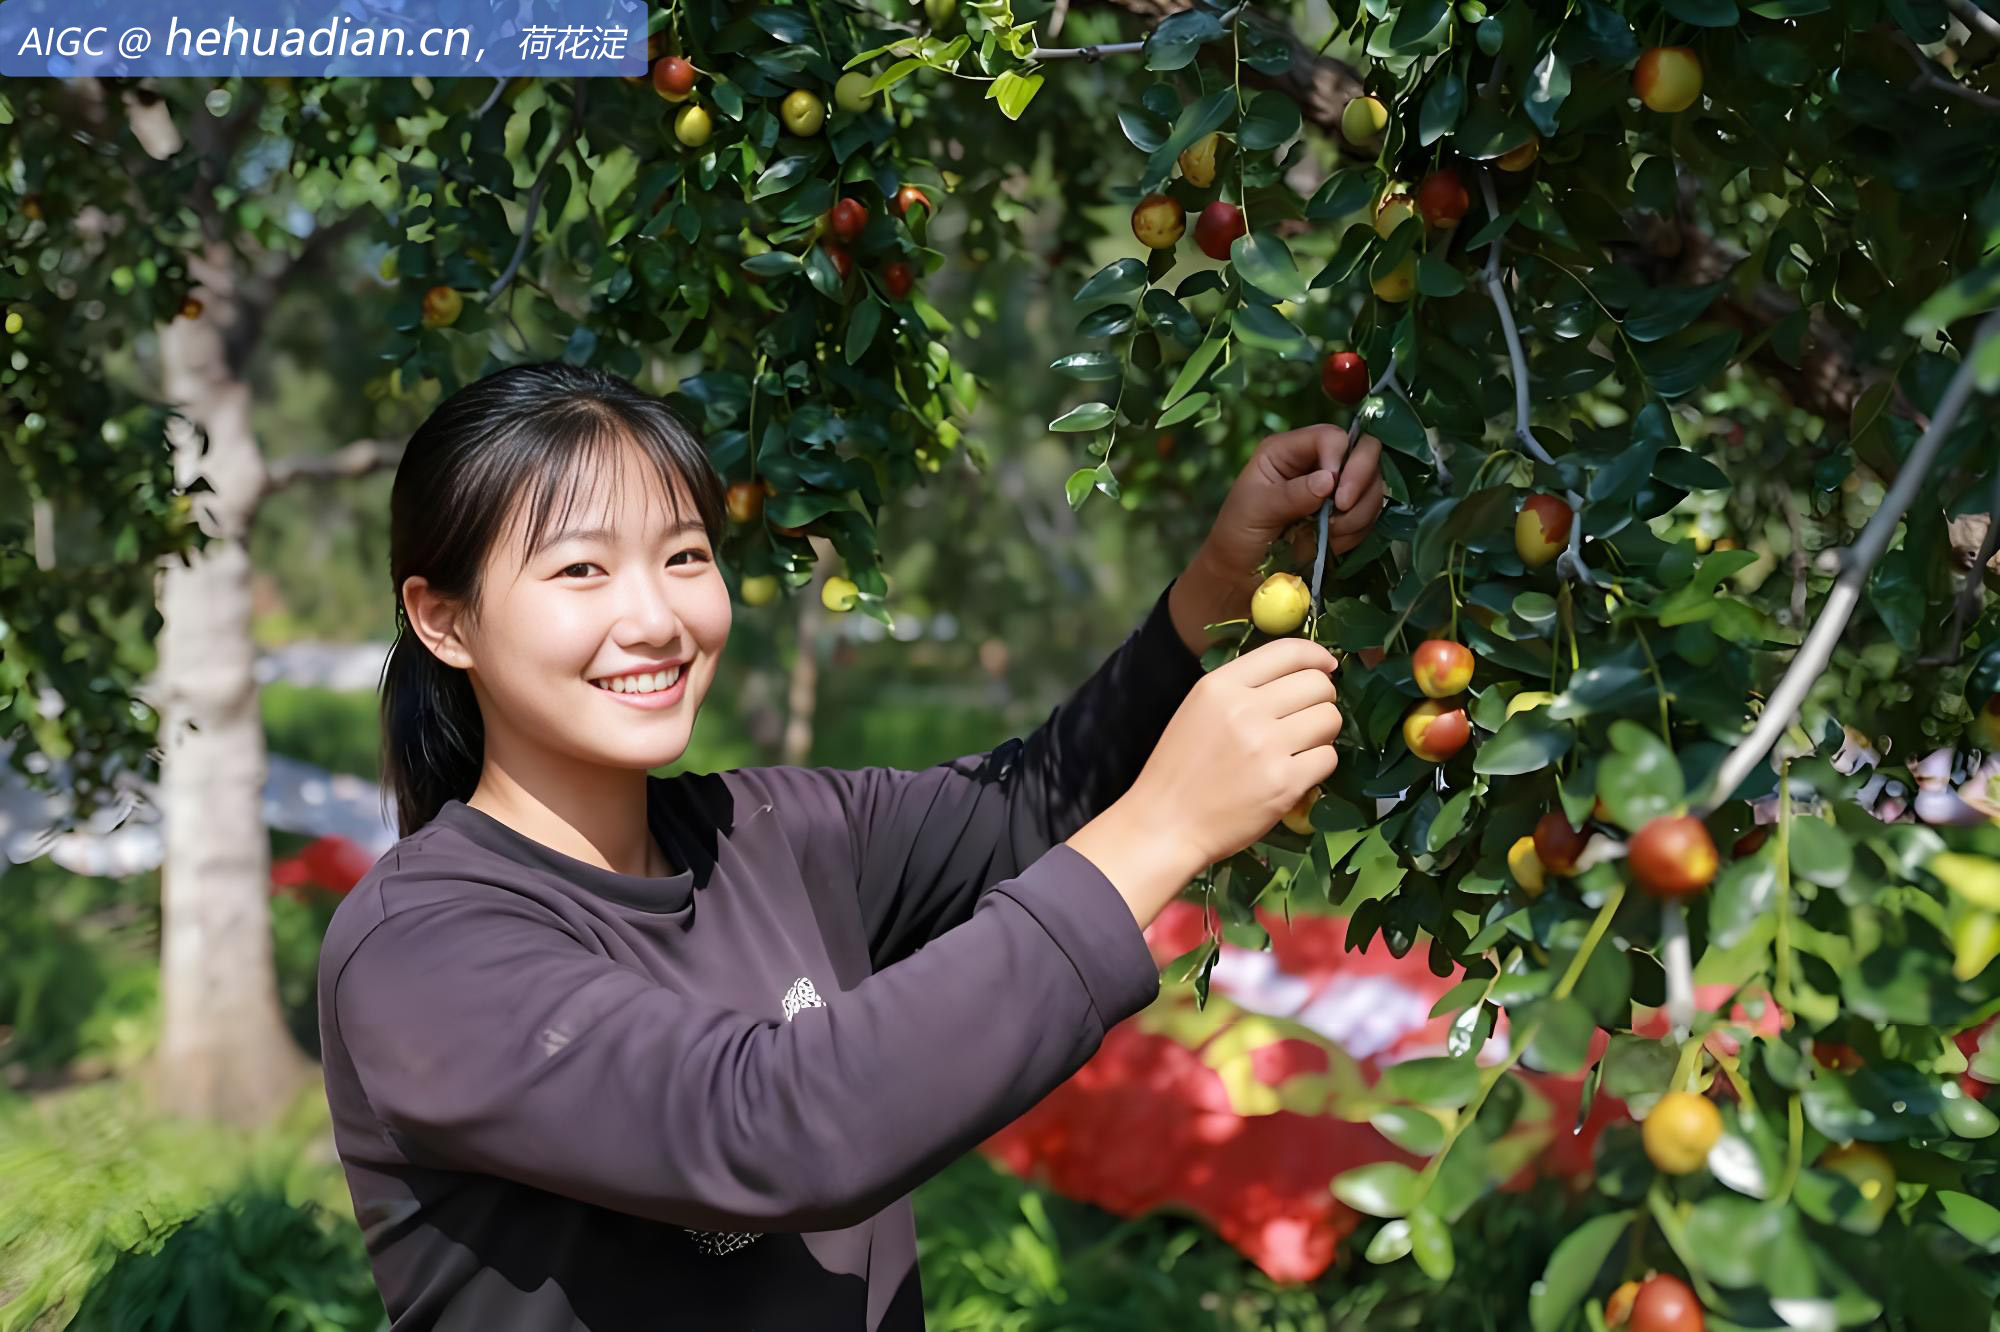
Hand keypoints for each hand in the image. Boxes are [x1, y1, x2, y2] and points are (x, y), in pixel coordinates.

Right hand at [1118, 636, 1342, 874]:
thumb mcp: (1198, 710)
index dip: (1317, 656)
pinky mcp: (1285, 783)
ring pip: (1329, 719)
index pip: (1287, 651)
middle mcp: (1245, 710)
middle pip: (1318, 684)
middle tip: (1307, 717)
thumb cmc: (1180, 768)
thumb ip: (1242, 688)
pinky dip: (1319, 764)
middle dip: (1322, 699)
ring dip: (1323, 732)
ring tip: (1301, 746)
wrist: (1166, 824)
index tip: (1327, 667)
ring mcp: (1267, 747)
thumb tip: (1301, 672)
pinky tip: (1297, 771)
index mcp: (1220, 685)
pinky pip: (1329, 757)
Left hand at [1198, 425, 1386, 586]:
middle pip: (1364, 451)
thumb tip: (1329, 480)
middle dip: (1360, 480)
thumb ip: (1291, 494)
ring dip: (1357, 513)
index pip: (1331, 437)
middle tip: (1342, 507)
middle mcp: (1316, 463)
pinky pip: (1370, 515)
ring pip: (1373, 485)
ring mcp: (1335, 489)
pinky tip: (1333, 544)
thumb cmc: (1238, 535)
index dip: (1339, 459)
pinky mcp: (1346, 516)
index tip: (1331, 491)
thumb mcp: (1256, 510)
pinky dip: (1357, 531)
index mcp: (1288, 451)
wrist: (1242, 575)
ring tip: (1329, 533)